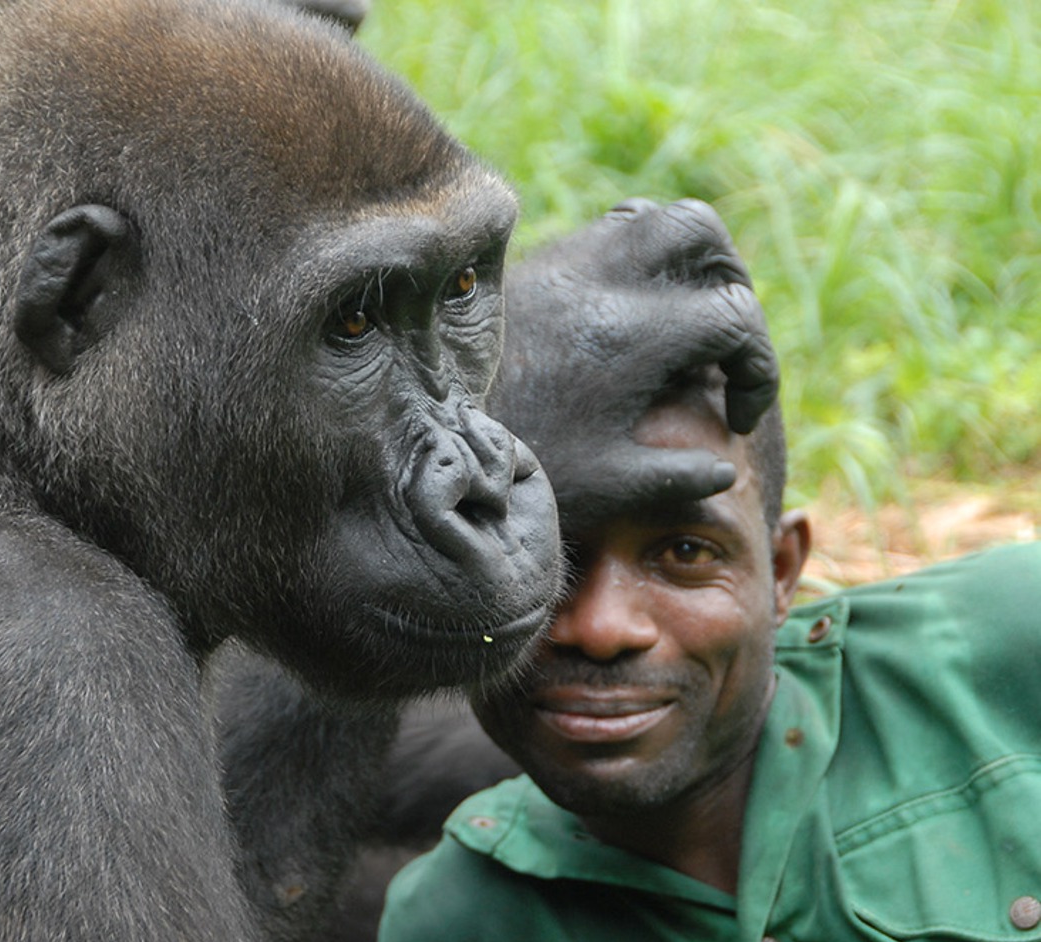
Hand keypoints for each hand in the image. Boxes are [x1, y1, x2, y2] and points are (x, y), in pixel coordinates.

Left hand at [489, 198, 776, 533]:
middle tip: (724, 346)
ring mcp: (568, 261)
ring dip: (690, 259)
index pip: (735, 317)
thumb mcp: (606, 487)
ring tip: (687, 319)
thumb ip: (675, 478)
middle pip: (704, 237)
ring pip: (656, 217)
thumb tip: (722, 468)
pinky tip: (633, 310)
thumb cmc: (516, 465)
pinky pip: (609, 227)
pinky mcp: (538, 263)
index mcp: (634, 335)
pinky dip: (639, 253)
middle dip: (732, 285)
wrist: (421, 435)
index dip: (758, 368)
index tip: (740, 415)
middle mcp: (605, 279)